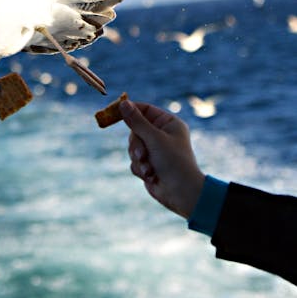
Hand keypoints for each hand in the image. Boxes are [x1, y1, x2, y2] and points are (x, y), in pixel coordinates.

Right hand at [119, 99, 204, 218]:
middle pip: (135, 129)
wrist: (182, 193)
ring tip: (149, 168)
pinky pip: (134, 160)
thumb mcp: (154, 138)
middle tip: (142, 153)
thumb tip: (123, 103)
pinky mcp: (149, 164)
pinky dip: (140, 168)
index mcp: (168, 123)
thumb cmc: (173, 162)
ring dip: (138, 158)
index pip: (145, 109)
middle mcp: (161, 135)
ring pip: (133, 146)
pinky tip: (151, 176)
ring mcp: (155, 150)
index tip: (115, 109)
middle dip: (136, 144)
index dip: (130, 110)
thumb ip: (137, 121)